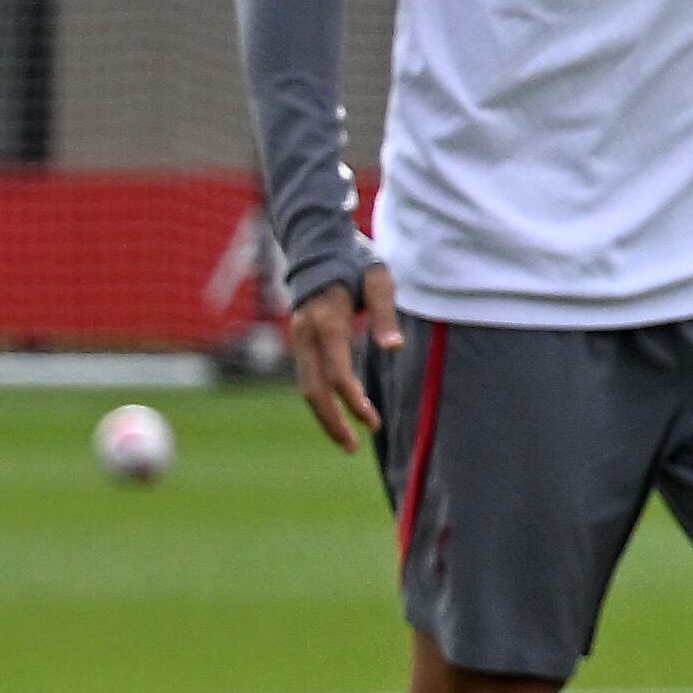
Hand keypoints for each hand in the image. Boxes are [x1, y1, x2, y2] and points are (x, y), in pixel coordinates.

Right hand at [286, 267, 401, 451]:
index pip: (337, 373)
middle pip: (313, 389)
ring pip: (305, 386)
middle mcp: (305, 333)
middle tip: (353, 448)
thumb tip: (395, 348)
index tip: (373, 422)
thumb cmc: (356, 261)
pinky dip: (320, 398)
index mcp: (326, 321)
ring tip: (347, 440)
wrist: (318, 244)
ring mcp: (297, 337)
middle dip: (332, 422)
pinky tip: (337, 413)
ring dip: (324, 415)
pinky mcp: (298, 339)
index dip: (354, 402)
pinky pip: (306, 376)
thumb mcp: (379, 281)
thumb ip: (384, 315)